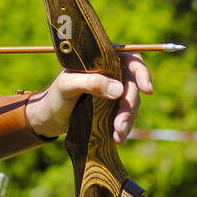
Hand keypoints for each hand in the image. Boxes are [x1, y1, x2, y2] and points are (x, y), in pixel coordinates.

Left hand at [24, 52, 152, 142]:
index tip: (147, 90)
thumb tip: (118, 90)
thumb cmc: (55, 97)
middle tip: (120, 125)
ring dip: (128, 120)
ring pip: (131, 102)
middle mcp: (112, 72)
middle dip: (129, 106)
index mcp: (102, 58)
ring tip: (118, 136)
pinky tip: (117, 138)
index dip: (142, 72)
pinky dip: (124, 126)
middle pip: (132, 85)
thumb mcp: (67, 87)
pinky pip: (126, 115)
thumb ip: (90, 83)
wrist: (50, 118)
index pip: (130, 58)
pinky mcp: (113, 107)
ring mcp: (114, 90)